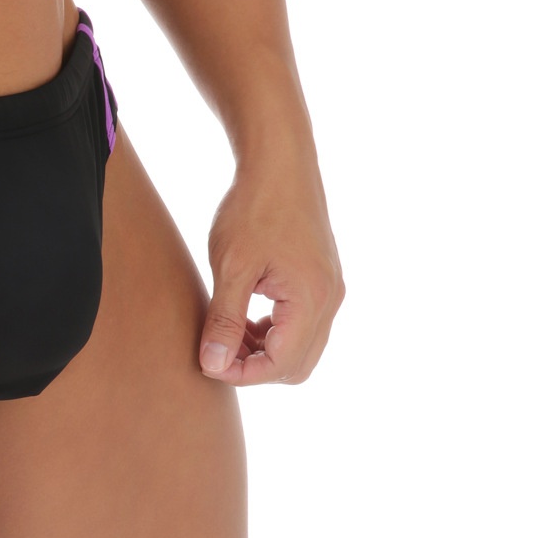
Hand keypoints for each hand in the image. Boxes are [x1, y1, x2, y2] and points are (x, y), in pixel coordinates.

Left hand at [199, 149, 342, 385]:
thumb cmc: (253, 208)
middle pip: (297, 365)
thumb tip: (213, 365)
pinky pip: (304, 325)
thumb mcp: (231, 266)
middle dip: (255, 368)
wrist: (279, 162)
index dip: (242, 374)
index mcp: (311, 300)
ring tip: (226, 333)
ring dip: (265, 351)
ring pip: (302, 348)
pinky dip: (275, 332)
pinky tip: (245, 316)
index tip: (206, 363)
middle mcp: (330, 300)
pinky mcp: (324, 280)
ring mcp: (331, 290)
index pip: (281, 366)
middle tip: (216, 351)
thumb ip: (224, 320)